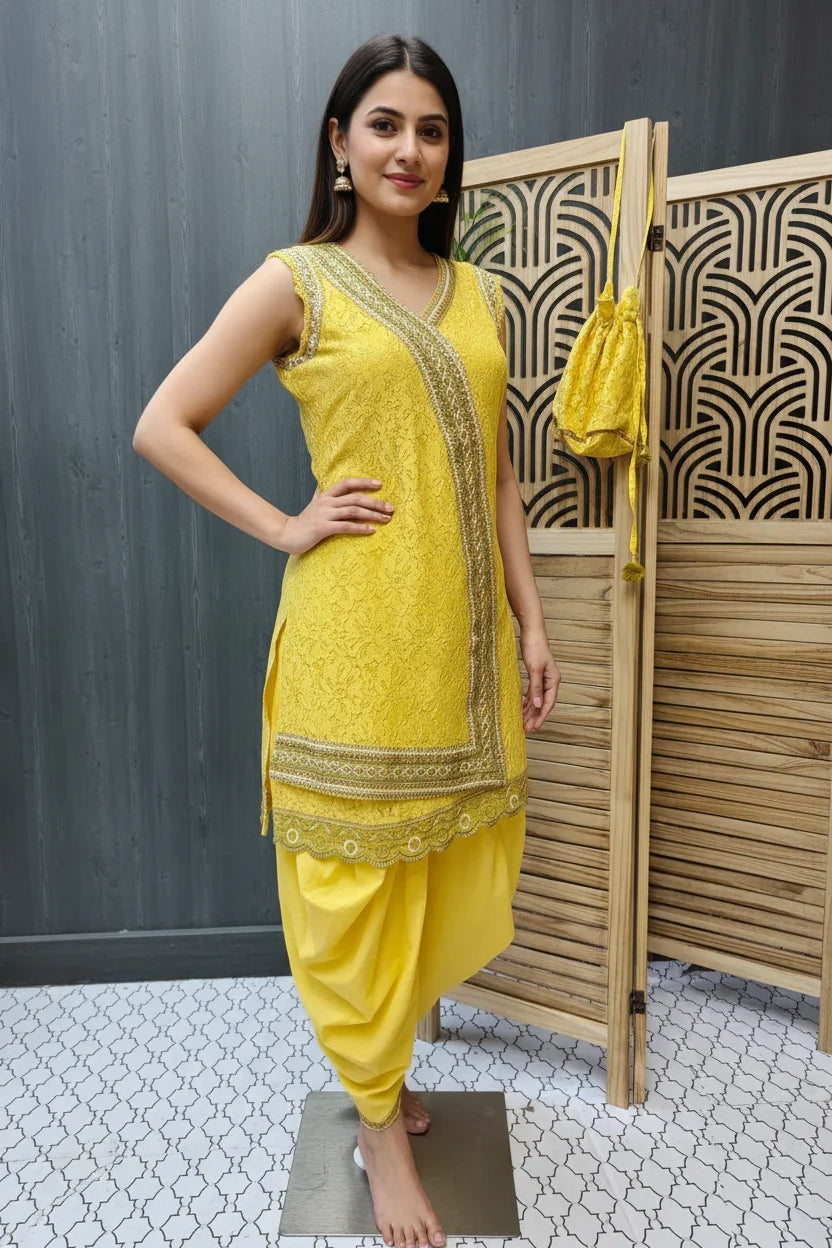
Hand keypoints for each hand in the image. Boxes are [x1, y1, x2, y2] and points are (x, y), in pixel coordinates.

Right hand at [278, 476, 393, 554]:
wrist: (288, 534)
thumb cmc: (305, 520)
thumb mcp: (315, 503)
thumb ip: (322, 492)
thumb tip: (326, 481)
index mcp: (326, 495)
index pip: (347, 483)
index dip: (363, 482)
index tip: (380, 484)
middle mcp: (326, 502)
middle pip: (355, 498)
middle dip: (375, 502)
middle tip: (391, 508)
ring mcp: (324, 515)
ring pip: (353, 511)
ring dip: (372, 515)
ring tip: (386, 519)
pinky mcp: (323, 528)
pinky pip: (345, 527)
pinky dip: (360, 528)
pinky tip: (371, 530)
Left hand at [520, 626, 559, 732]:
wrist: (531, 632)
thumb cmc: (535, 647)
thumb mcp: (534, 669)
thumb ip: (535, 688)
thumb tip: (536, 705)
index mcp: (553, 680)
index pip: (548, 703)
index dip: (542, 716)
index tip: (535, 727)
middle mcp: (550, 681)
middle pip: (542, 703)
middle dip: (535, 717)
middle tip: (527, 730)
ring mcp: (543, 678)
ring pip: (536, 699)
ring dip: (530, 711)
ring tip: (523, 723)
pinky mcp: (535, 675)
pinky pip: (532, 693)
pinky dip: (527, 702)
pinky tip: (522, 709)